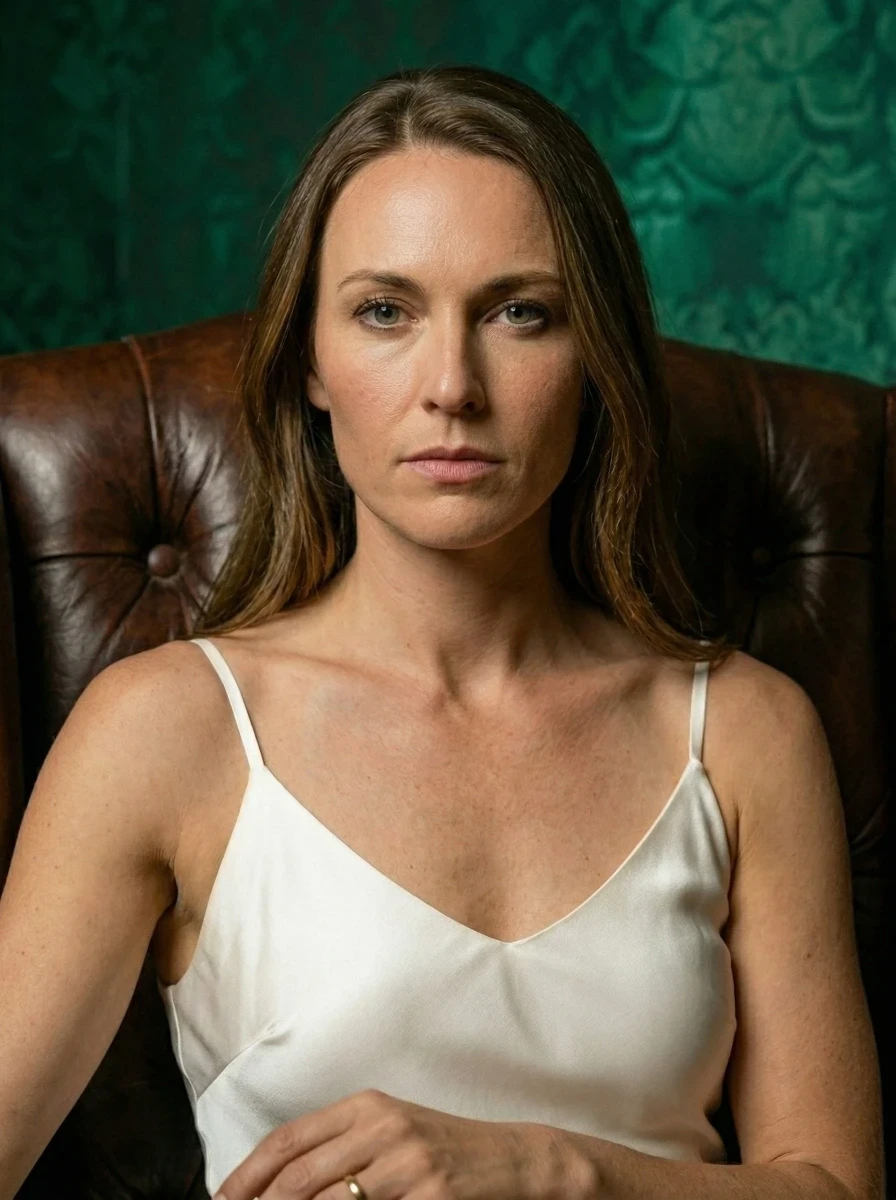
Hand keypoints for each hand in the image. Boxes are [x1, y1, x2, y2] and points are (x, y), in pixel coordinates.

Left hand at [212, 1087, 575, 1199]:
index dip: (247, 1174)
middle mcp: (382, 1128)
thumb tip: (280, 1183)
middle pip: (299, 1176)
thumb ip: (340, 1147)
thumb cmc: (443, 1148)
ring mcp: (406, 1163)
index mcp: (366, 1106)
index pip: (289, 1139)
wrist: (511, 1160)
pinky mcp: (428, 1195)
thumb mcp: (390, 1131)